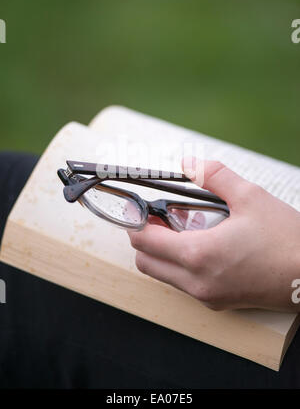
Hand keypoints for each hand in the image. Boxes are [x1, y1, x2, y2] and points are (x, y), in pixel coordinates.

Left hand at [127, 159, 299, 310]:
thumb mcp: (249, 196)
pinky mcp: (217, 302)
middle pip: (145, 263)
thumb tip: (189, 162)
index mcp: (198, 254)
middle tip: (159, 218)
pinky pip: (183, 285)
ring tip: (183, 229)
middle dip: (144, 239)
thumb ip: (214, 175)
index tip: (139, 209)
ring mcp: (206, 295)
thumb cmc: (285, 240)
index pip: (144, 242)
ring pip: (162, 276)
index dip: (136, 222)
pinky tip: (202, 246)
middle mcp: (196, 281)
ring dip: (161, 253)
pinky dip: (180, 266)